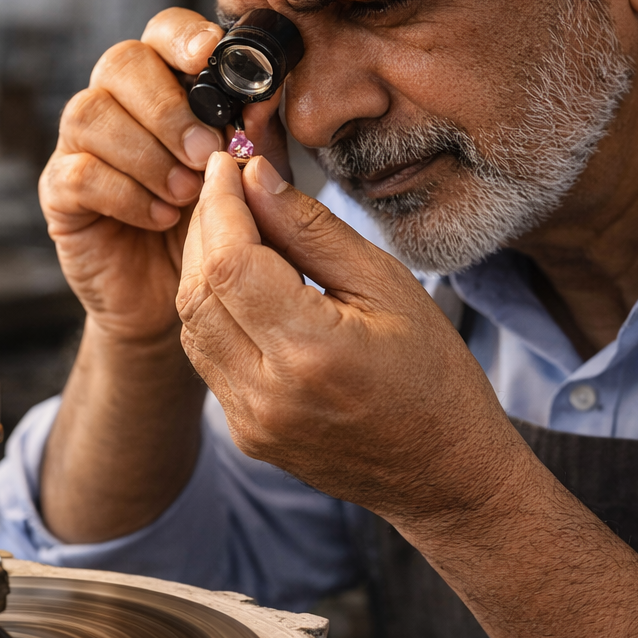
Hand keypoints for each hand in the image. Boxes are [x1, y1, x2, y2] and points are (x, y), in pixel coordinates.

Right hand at [39, 10, 290, 345]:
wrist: (173, 304)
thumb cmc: (211, 232)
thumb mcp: (248, 182)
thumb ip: (258, 139)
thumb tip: (268, 94)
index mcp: (167, 88)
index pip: (162, 33)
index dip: (183, 36)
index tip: (210, 56)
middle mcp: (117, 104)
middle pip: (121, 62)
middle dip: (167, 107)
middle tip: (205, 154)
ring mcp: (80, 145)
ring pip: (91, 113)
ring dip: (147, 153)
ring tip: (185, 194)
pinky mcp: (59, 193)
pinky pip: (79, 173)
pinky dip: (126, 194)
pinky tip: (159, 218)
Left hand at [176, 151, 526, 532]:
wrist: (443, 474)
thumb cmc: (434, 375)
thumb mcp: (386, 285)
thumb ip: (312, 230)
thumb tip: (254, 177)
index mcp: (311, 353)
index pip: (231, 261)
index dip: (220, 205)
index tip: (229, 164)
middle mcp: (268, 394)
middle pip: (199, 290)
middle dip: (206, 228)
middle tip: (229, 186)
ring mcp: (251, 421)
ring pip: (193, 323)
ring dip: (203, 266)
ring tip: (237, 227)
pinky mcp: (247, 434)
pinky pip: (208, 357)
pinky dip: (214, 308)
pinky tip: (243, 280)